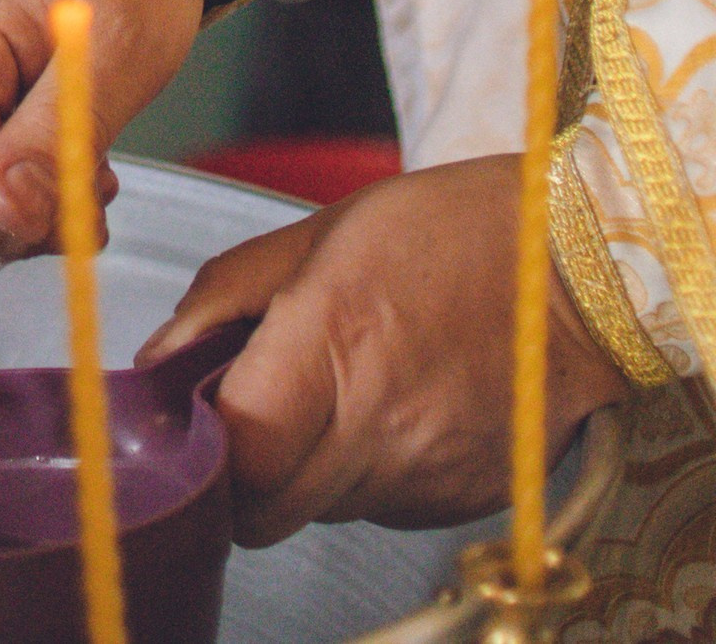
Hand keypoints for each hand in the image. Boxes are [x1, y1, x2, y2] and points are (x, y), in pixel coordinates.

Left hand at [137, 156, 633, 544]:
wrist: (584, 268)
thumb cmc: (450, 231)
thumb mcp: (316, 232)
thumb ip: (224, 299)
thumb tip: (158, 359)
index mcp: (331, 344)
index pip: (233, 452)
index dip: (201, 442)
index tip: (197, 411)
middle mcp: (378, 425)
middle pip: (264, 509)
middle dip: (239, 475)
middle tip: (249, 419)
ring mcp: (426, 472)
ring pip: (319, 511)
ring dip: (305, 470)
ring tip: (336, 394)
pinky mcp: (465, 497)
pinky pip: (381, 508)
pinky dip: (365, 473)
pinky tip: (389, 410)